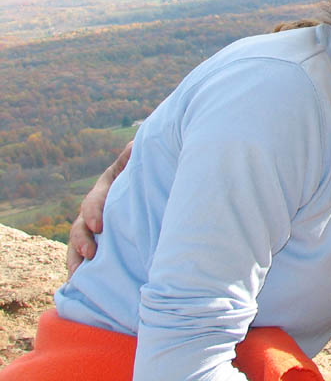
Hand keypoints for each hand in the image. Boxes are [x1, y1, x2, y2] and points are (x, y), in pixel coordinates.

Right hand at [66, 140, 132, 274]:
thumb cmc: (145, 176)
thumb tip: (133, 144)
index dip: (94, 212)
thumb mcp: (138, 166)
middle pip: (81, 227)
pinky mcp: (101, 249)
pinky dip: (82, 274)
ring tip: (79, 275)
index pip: (94, 201)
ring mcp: (95, 232)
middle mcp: (95, 213)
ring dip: (77, 259)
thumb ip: (133, 159)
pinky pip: (85, 262)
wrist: (153, 194)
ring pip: (78, 247)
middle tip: (90, 252)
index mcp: (105, 191)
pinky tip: (81, 286)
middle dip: (82, 240)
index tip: (98, 226)